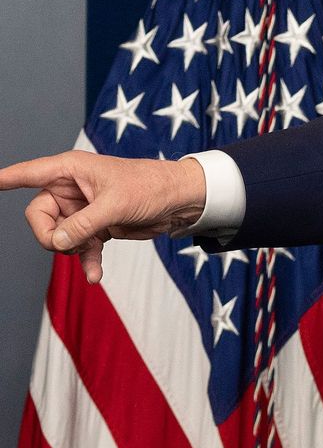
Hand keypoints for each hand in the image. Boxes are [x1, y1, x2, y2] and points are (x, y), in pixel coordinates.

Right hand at [4, 151, 207, 284]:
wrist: (180, 201)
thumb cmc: (151, 187)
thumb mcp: (116, 204)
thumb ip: (83, 224)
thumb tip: (56, 242)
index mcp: (71, 170)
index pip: (28, 173)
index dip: (7, 178)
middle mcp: (71, 188)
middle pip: (38, 216)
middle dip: (49, 234)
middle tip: (69, 244)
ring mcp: (82, 209)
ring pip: (57, 235)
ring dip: (70, 249)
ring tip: (92, 250)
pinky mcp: (95, 227)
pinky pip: (78, 248)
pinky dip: (86, 262)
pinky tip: (95, 278)